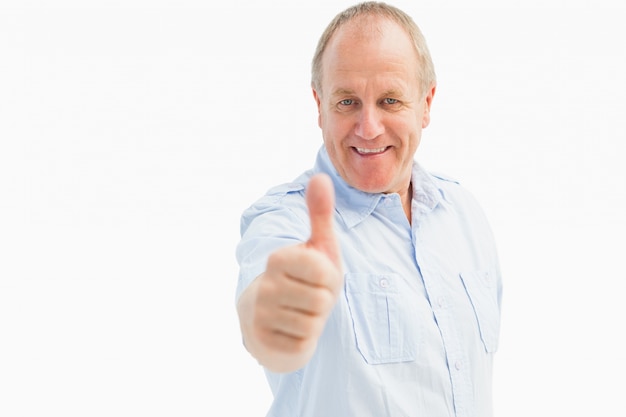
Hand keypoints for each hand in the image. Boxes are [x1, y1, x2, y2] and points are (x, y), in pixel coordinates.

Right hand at [238, 174, 342, 371]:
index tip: (317, 276)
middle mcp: (264, 286)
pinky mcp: (262, 343)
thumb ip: (320, 214)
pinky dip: (305, 341)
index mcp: (278, 259)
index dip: (329, 276)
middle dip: (323, 301)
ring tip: (301, 313)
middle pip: (322, 300)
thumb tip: (320, 176)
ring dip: (314, 322)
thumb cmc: (302, 278)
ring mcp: (260, 316)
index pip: (323, 270)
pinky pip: (303, 346)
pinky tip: (292, 332)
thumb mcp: (317, 247)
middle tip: (310, 297)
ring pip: (313, 324)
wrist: (271, 319)